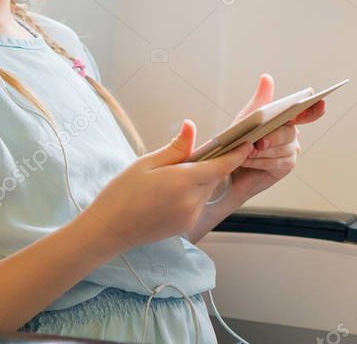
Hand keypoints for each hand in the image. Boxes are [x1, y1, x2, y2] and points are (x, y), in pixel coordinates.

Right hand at [85, 120, 253, 251]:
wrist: (109, 230)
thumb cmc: (122, 193)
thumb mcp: (146, 163)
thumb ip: (175, 147)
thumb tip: (192, 126)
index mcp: (183, 181)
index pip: (221, 165)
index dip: (237, 154)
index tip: (248, 142)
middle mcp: (192, 201)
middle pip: (214, 177)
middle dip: (211, 164)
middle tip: (193, 154)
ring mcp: (190, 217)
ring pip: (206, 190)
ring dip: (200, 180)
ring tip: (173, 175)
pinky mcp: (186, 227)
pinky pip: (197, 204)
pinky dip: (192, 194)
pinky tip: (171, 192)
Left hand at [229, 74, 326, 198]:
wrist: (229, 167)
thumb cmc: (239, 140)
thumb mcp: (246, 118)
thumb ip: (260, 100)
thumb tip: (266, 77)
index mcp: (286, 118)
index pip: (305, 111)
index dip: (314, 108)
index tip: (321, 103)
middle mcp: (292, 133)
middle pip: (290, 132)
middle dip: (274, 137)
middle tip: (260, 141)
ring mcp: (291, 150)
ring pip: (283, 148)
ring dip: (262, 151)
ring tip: (246, 151)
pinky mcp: (286, 166)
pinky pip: (278, 162)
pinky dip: (261, 161)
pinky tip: (248, 160)